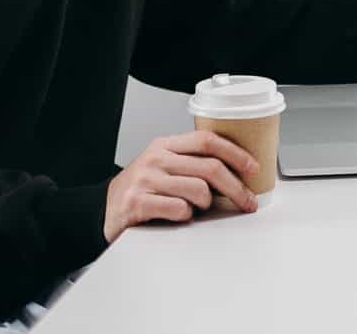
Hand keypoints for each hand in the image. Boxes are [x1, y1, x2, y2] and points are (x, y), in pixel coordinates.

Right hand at [102, 130, 259, 240]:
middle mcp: (156, 158)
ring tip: (197, 208)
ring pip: (199, 190)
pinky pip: (179, 209)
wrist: (103, 209)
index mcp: (166, 144)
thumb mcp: (163, 165)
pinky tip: (179, 215)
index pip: (207, 140)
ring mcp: (146, 179)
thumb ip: (191, 163)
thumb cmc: (140, 188)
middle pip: (210, 167)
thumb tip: (235, 172)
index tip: (252, 167)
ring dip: (206, 204)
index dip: (235, 153)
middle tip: (246, 201)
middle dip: (236, 187)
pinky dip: (186, 216)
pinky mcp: (138, 202)